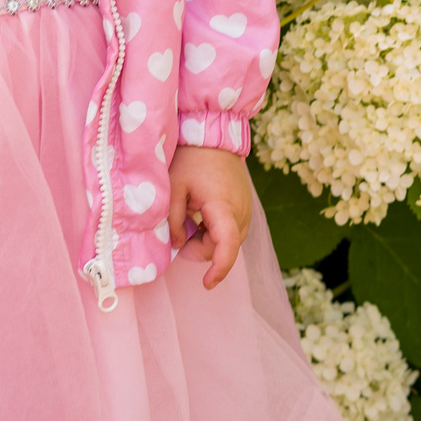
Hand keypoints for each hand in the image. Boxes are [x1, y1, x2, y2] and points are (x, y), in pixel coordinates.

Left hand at [166, 146, 252, 289]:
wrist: (214, 136)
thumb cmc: (192, 159)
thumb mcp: (174, 188)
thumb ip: (174, 220)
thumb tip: (177, 245)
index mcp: (223, 207)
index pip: (227, 247)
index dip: (218, 269)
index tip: (206, 283)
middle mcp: (241, 211)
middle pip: (225, 247)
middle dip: (201, 250)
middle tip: (179, 236)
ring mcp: (246, 209)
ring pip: (229, 240)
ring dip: (209, 242)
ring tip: (190, 222)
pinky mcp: (245, 206)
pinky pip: (233, 229)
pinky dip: (217, 232)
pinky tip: (201, 218)